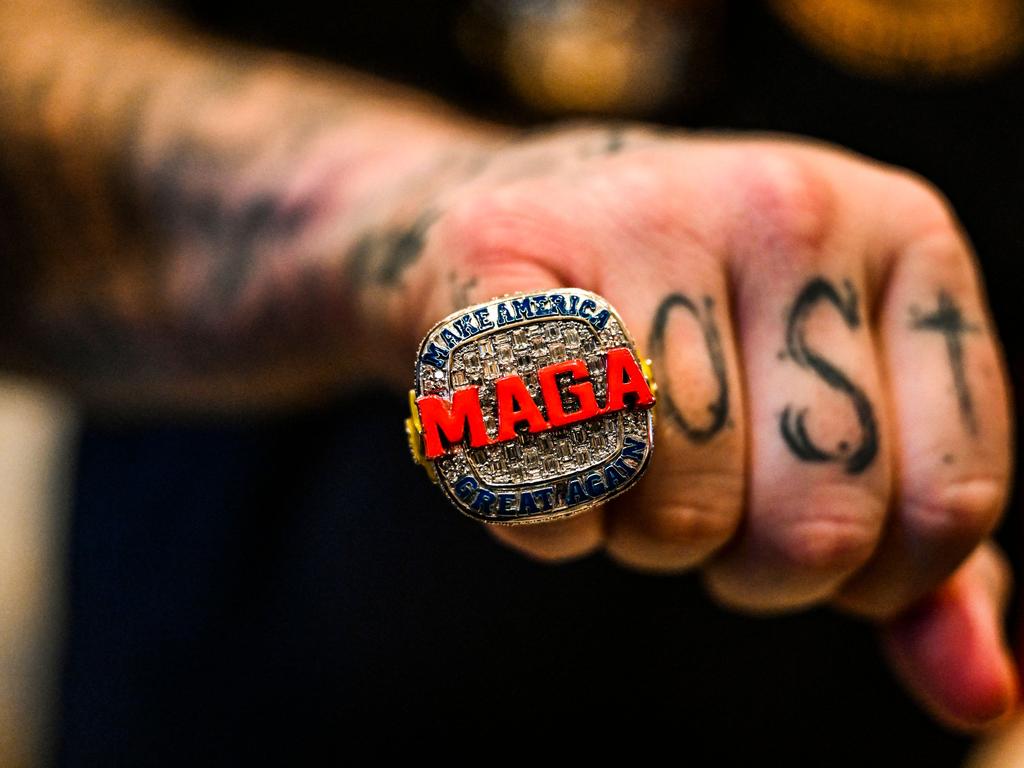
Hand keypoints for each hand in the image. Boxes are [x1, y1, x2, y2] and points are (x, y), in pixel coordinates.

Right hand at [399, 126, 1016, 729]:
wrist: (531, 227)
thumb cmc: (697, 335)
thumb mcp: (842, 417)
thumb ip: (921, 552)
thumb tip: (979, 693)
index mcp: (906, 237)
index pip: (949, 502)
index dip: (870, 573)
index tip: (798, 526)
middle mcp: (786, 207)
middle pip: (813, 524)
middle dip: (745, 562)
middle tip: (697, 499)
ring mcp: (641, 215)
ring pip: (675, 511)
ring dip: (637, 536)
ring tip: (618, 460)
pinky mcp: (502, 250)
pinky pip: (548, 468)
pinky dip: (540, 512)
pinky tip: (539, 457)